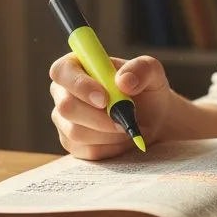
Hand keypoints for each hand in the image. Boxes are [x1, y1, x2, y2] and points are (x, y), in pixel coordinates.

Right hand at [49, 53, 174, 160]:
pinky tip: (122, 138)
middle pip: (66, 106)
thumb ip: (142, 68)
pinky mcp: (71, 143)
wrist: (154, 120)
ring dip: (108, 133)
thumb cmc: (147, 90)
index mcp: (77, 65)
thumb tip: (123, 81)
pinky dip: (110, 147)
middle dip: (98, 117)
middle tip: (124, 120)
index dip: (79, 85)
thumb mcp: (153, 73)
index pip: (61, 71)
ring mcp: (64, 120)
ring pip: (76, 132)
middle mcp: (64, 92)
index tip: (104, 98)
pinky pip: (85, 150)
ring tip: (127, 127)